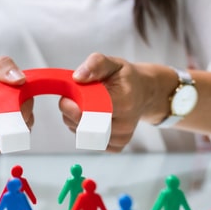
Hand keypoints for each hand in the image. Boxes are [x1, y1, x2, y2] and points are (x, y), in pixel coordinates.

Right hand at [0, 56, 33, 153]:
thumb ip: (4, 67)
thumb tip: (20, 81)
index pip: (11, 111)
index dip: (23, 101)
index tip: (19, 91)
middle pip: (18, 124)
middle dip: (24, 109)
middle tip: (11, 96)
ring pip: (18, 134)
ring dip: (19, 120)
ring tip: (2, 108)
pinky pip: (12, 141)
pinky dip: (12, 130)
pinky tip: (0, 119)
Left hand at [59, 53, 175, 151]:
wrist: (143, 93)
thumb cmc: (126, 78)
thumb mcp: (113, 63)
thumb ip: (95, 64)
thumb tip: (78, 77)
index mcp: (125, 101)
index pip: (91, 112)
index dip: (73, 106)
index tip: (67, 97)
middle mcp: (125, 124)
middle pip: (83, 126)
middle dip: (70, 112)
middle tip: (74, 99)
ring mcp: (121, 137)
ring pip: (83, 135)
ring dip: (75, 122)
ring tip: (86, 107)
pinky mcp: (117, 146)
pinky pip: (89, 142)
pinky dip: (84, 131)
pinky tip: (91, 119)